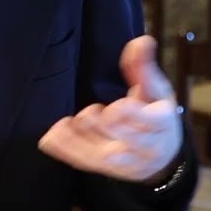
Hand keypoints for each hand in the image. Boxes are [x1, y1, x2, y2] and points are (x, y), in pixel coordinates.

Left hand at [38, 35, 181, 182]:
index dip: (131, 115)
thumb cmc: (155, 117)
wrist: (161, 158)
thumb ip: (143, 68)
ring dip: (81, 138)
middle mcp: (145, 147)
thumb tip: (141, 41)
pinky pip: (84, 162)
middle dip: (105, 125)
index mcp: (161, 124)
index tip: (116, 106)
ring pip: (102, 155)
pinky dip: (65, 150)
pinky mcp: (106, 169)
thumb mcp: (156, 92)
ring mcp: (125, 161)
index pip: (150, 122)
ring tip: (66, 124)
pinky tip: (49, 138)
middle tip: (92, 111)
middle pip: (125, 139)